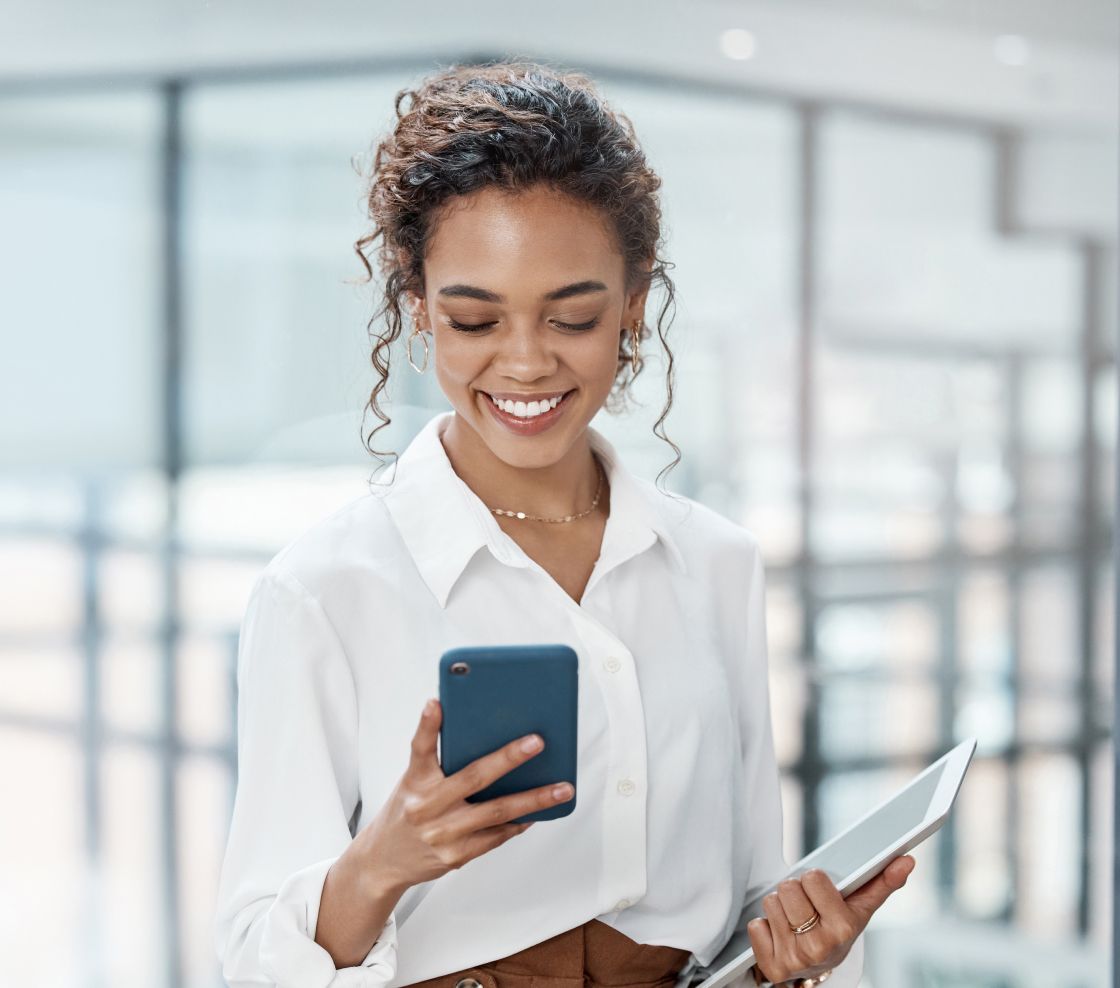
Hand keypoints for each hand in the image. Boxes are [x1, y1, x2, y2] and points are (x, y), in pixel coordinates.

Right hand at [352, 698, 574, 894]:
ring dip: (534, 800)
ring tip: (562, 788)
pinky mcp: (456, 856)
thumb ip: (440, 762)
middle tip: (537, 742)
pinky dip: (519, 822)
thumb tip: (486, 737)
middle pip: (473, 778)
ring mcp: (443, 834)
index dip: (428, 725)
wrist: (382, 860)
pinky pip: (496, 837)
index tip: (436, 703)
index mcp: (414, 781)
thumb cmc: (406, 811)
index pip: (421, 748)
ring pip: (496, 812)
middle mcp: (427, 807)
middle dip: (508, 758)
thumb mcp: (413, 782)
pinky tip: (538, 812)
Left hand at [747, 855, 915, 984]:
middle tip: (807, 907)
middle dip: (796, 892)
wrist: (822, 965)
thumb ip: (883, 881)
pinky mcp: (773, 968)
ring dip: (780, 908)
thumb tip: (906, 861)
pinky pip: (755, 925)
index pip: (812, 878)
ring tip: (796, 920)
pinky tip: (781, 935)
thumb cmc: (839, 928)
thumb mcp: (860, 907)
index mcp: (843, 928)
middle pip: (788, 888)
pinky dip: (765, 927)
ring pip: (771, 903)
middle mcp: (819, 948)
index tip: (822, 892)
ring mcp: (795, 960)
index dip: (815, 881)